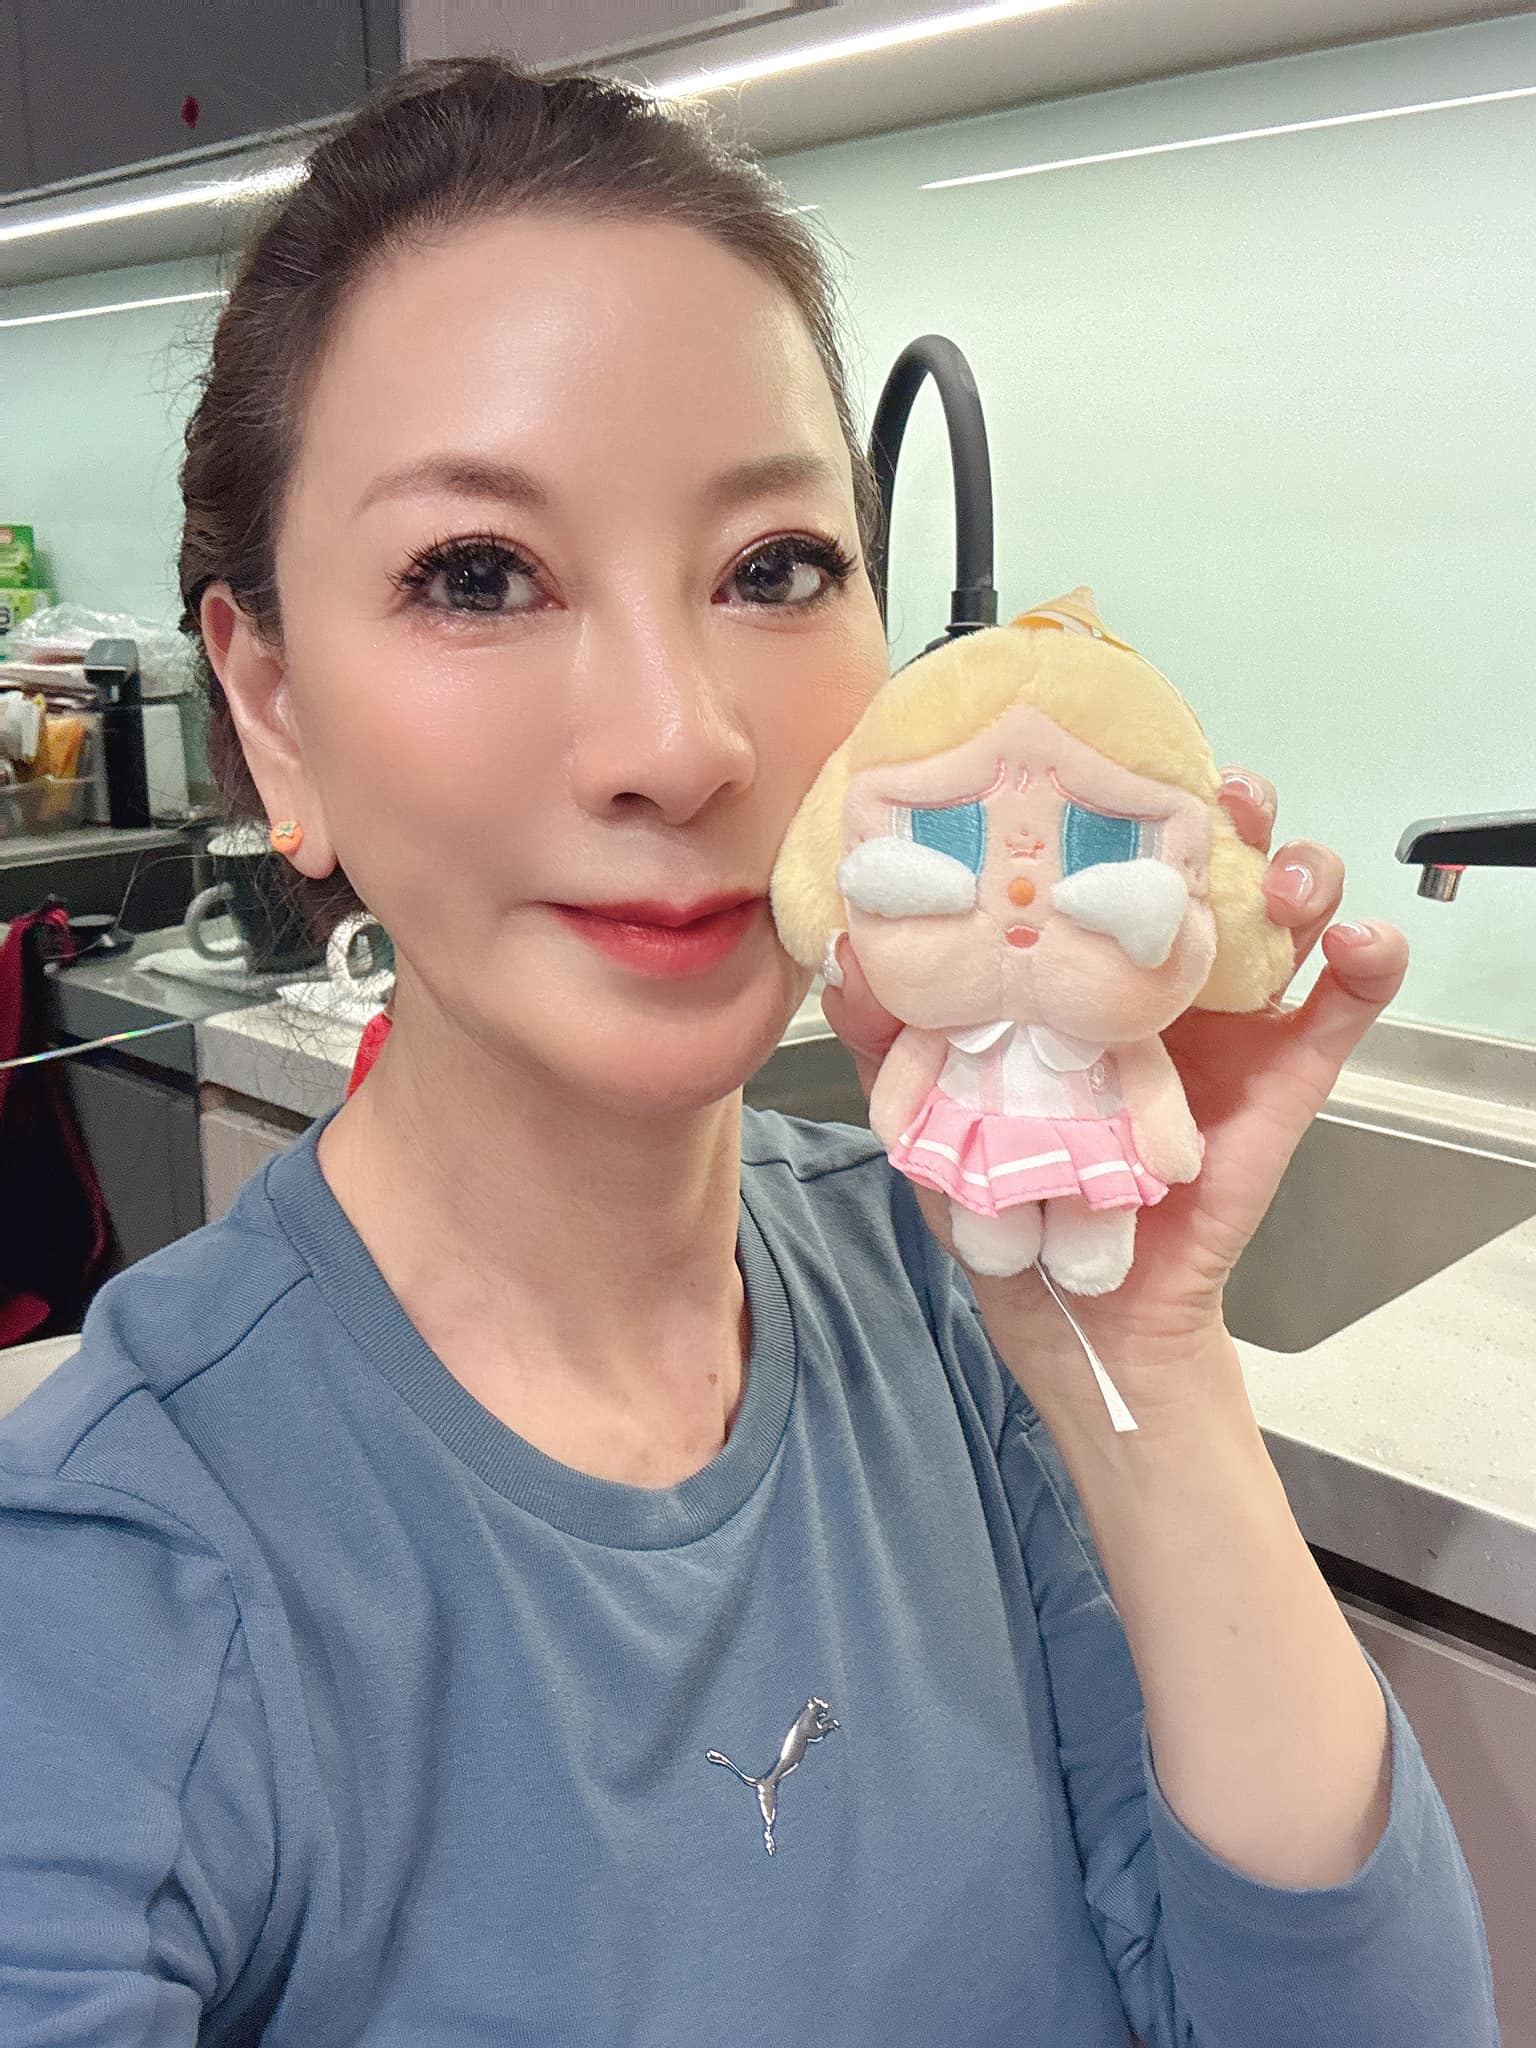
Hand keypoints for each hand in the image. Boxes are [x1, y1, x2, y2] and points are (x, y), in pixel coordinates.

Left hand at [820, 769, 1408, 1409]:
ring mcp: (1232, 1018)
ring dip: (1300, 872)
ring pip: (1292, 912)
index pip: (1114, 850)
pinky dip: (1368, 967)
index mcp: (1082, 957)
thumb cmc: (1005, 1192)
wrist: (1071, 1298)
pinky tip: (1360, 945)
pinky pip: (1345, 1010)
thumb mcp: (928, 1109)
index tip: (1108, 754)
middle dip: (1227, 806)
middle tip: (1213, 794)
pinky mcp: (1284, 1077)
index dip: (1124, 792)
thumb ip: (890, 1032)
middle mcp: (1163, 971)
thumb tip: (846, 952)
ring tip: (1281, 882)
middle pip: (1214, 856)